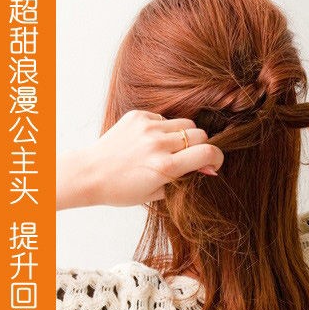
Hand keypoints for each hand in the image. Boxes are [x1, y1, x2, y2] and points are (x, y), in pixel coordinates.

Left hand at [57, 110, 223, 209]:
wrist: (90, 173)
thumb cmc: (122, 190)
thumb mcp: (157, 193)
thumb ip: (185, 179)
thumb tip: (208, 168)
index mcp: (165, 166)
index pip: (208, 152)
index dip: (218, 157)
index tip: (214, 163)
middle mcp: (158, 144)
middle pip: (200, 135)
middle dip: (202, 147)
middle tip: (191, 157)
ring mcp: (147, 127)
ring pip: (185, 123)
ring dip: (185, 136)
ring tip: (170, 148)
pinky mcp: (138, 116)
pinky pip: (164, 118)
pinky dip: (165, 129)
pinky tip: (151, 141)